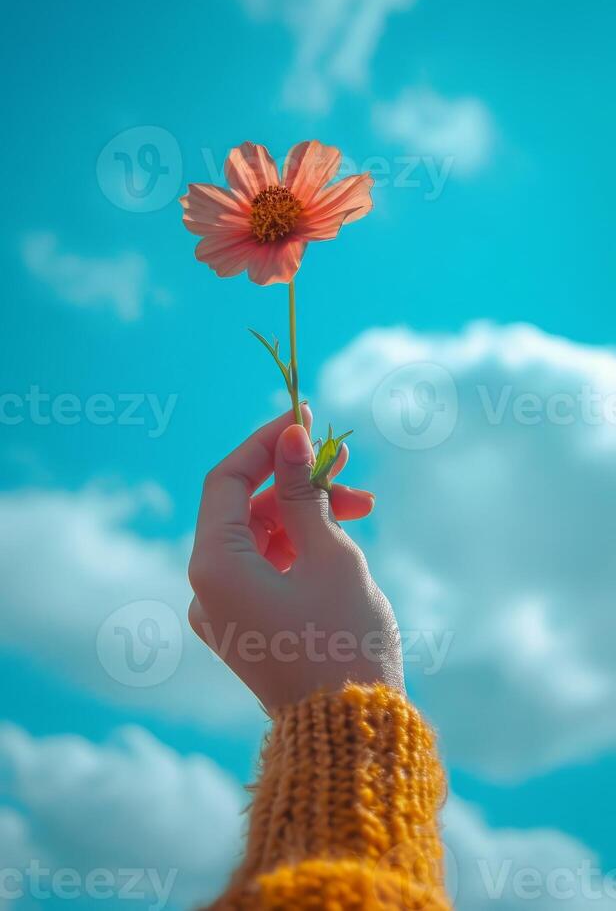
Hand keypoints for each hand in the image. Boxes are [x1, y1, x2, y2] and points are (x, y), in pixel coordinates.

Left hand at [188, 405, 403, 710]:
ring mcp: (224, 611)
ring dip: (307, 513)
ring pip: (261, 537)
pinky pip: (266, 568)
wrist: (353, 737)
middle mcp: (206, 588)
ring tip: (363, 505)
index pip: (229, 479)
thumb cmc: (344, 641)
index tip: (305, 415)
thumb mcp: (328, 554)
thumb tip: (290, 434)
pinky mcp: (246, 627)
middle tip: (344, 458)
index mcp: (213, 566)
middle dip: (296, 479)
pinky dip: (300, 547)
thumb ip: (304, 490)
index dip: (267, 442)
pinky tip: (340, 537)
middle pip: (246, 507)